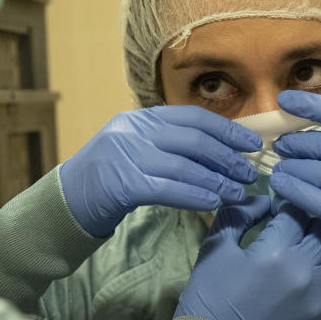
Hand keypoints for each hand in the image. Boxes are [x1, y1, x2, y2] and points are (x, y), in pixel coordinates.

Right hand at [60, 106, 261, 236]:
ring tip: (239, 192)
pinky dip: (196, 195)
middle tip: (251, 172)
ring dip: (218, 180)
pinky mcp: (122, 184)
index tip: (253, 143)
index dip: (228, 130)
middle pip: (194, 140)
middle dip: (227, 157)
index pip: (194, 117)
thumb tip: (221, 151)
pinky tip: (215, 202)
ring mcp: (126, 155)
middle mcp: (133, 130)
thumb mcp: (137, 148)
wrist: (67, 200)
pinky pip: (168, 188)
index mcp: (141, 117)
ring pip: (185, 165)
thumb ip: (170, 144)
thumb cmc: (110, 178)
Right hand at [175, 195, 320, 319]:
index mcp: (275, 251)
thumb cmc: (210, 298)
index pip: (295, 212)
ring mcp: (319, 299)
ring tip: (312, 250)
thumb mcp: (214, 248)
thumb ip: (237, 215)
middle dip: (311, 221)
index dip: (288, 204)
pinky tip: (319, 279)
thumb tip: (262, 200)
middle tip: (298, 225)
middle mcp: (304, 271)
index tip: (281, 208)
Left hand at [269, 90, 320, 276]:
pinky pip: (313, 199)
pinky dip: (292, 190)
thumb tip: (312, 127)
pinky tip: (281, 185)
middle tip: (280, 145)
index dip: (311, 104)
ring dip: (291, 167)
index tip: (285, 100)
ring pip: (316, 171)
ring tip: (280, 167)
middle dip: (296, 143)